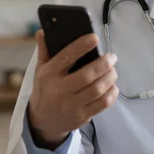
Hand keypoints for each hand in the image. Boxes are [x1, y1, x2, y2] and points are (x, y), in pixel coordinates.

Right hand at [27, 29, 118, 148]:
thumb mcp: (40, 70)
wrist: (43, 121)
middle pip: (87, 75)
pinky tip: (112, 85)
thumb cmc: (45, 89)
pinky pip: (102, 104)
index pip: (66, 58)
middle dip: (104, 64)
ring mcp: (71, 105)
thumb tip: (43, 32)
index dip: (81, 46)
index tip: (94, 38)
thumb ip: (44, 51)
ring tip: (113, 70)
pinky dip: (112, 93)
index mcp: (49, 75)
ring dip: (110, 77)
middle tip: (112, 57)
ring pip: (97, 89)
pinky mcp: (82, 117)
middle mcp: (60, 90)